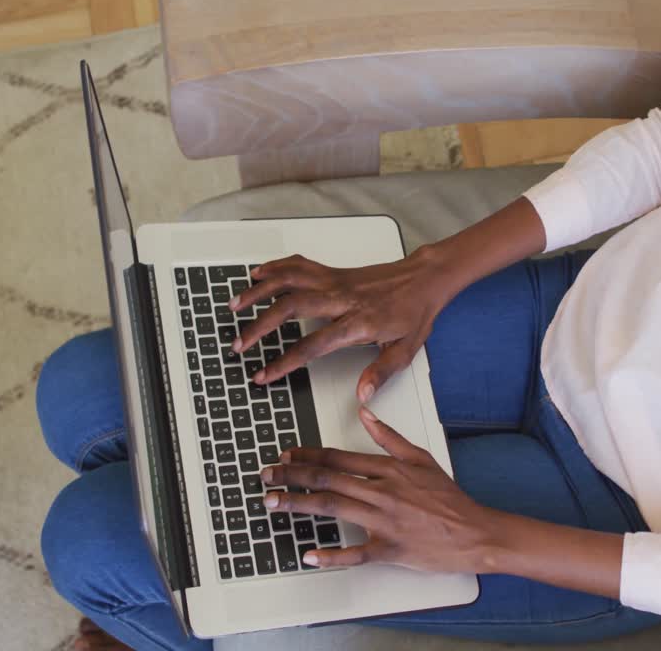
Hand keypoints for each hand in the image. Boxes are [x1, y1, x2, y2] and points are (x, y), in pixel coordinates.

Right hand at [229, 248, 455, 400]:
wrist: (425, 279)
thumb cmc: (414, 313)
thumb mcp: (405, 350)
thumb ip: (381, 373)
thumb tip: (362, 395)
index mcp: (357, 323)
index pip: (312, 346)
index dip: (284, 362)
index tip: (263, 374)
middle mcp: (341, 298)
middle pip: (289, 308)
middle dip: (258, 327)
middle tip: (238, 344)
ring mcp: (335, 281)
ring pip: (288, 280)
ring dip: (258, 292)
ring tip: (235, 306)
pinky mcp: (334, 272)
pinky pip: (299, 265)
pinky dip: (275, 267)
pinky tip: (257, 274)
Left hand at [261, 407, 497, 572]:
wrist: (475, 532)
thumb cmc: (449, 498)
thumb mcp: (421, 458)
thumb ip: (389, 437)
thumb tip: (364, 413)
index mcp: (389, 469)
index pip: (338, 457)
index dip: (307, 455)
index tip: (286, 455)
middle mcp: (383, 492)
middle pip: (327, 479)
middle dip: (291, 476)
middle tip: (266, 475)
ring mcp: (385, 521)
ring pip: (333, 508)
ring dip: (297, 505)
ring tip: (272, 503)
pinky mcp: (389, 549)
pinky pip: (355, 553)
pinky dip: (331, 555)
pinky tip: (309, 555)